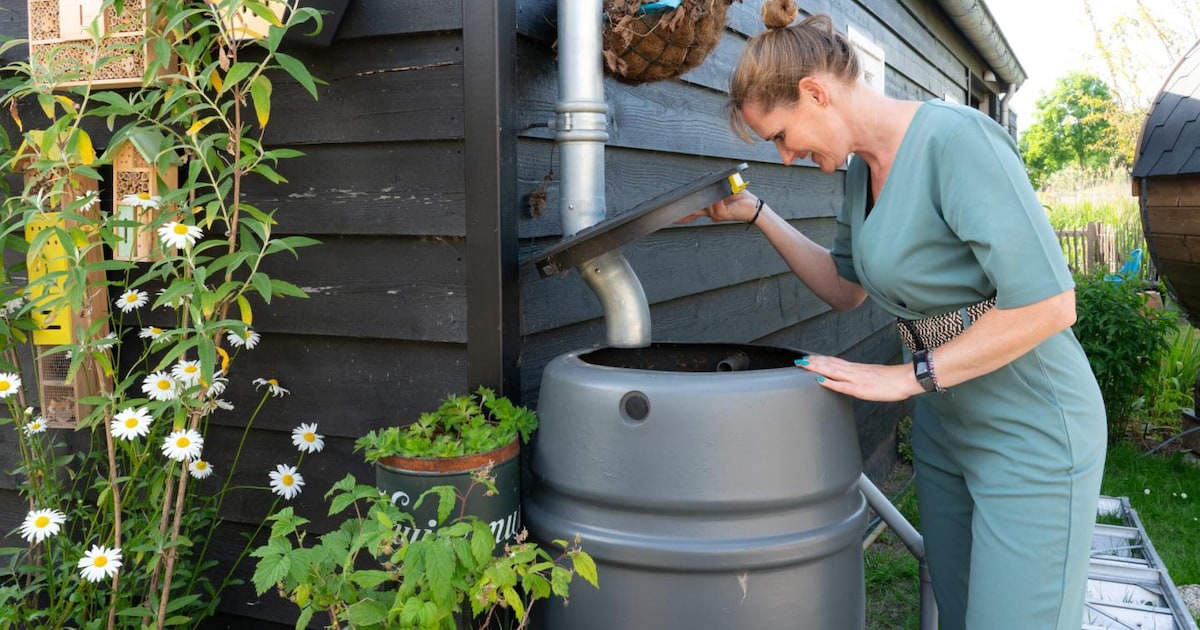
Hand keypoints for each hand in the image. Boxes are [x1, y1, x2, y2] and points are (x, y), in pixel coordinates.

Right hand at [677, 191, 760, 224]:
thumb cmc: (742, 199)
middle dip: (685, 213)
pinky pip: (715, 204)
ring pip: (707, 204)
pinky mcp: (721, 215)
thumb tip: (707, 185)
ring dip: (713, 197)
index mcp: (712, 208)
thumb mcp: (726, 191)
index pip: (695, 211)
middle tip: (675, 217)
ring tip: (724, 197)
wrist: (753, 207)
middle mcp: (712, 213)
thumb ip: (715, 190)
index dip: (685, 214)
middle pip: (695, 211)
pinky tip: (724, 199)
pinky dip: (719, 199)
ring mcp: (716, 215)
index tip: (675, 217)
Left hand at [794, 354, 921, 401]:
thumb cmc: (893, 380)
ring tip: (804, 364)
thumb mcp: (873, 377)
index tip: (808, 358)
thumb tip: (851, 379)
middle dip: (814, 362)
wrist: (906, 379)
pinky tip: (820, 380)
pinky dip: (830, 382)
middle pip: (830, 364)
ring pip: (833, 371)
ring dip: (817, 367)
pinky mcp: (861, 388)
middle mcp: (854, 371)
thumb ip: (860, 377)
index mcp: (857, 369)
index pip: (834, 362)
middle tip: (799, 359)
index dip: (820, 360)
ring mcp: (857, 378)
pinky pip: (843, 385)